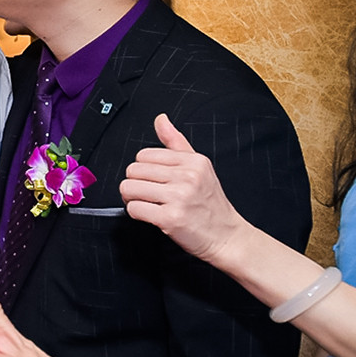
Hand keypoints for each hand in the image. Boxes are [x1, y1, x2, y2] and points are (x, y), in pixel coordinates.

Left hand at [121, 114, 247, 266]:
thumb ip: (176, 143)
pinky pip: (134, 209)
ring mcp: (179, 197)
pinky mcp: (170, 218)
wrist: (226, 236)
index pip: (144, 155)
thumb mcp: (199, 168)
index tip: (154, 181)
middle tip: (149, 194)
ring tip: (149, 204)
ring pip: (129, 188)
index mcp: (193, 161)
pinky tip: (151, 215)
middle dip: (135, 184)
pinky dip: (136, 213)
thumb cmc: (210, 204)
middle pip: (133, 170)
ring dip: (133, 199)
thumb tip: (160, 119)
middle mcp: (187, 176)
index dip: (143, 169)